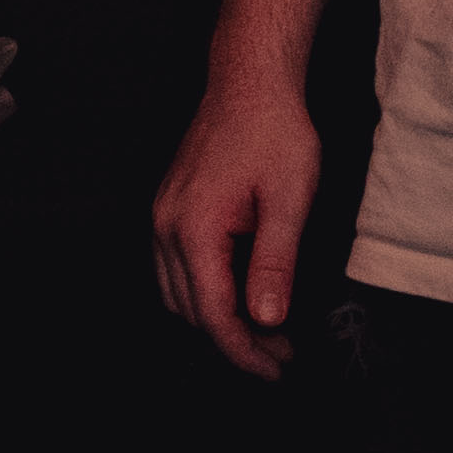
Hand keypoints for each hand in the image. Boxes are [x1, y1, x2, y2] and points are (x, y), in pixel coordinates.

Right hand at [148, 71, 325, 379]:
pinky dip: (204, 293)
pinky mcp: (170, 209)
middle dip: (234, 340)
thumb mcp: (289, 200)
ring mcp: (162, 216)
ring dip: (217, 319)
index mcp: (194, 228)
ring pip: (177, 293)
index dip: (244, 350)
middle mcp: (166, 226)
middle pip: (190, 310)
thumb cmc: (274, 133)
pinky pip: (175, 269)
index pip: (214, 312)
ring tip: (265, 330)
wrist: (248, 83)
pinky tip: (239, 293)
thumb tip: (268, 318)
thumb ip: (274, 262)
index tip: (277, 369)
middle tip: (282, 353)